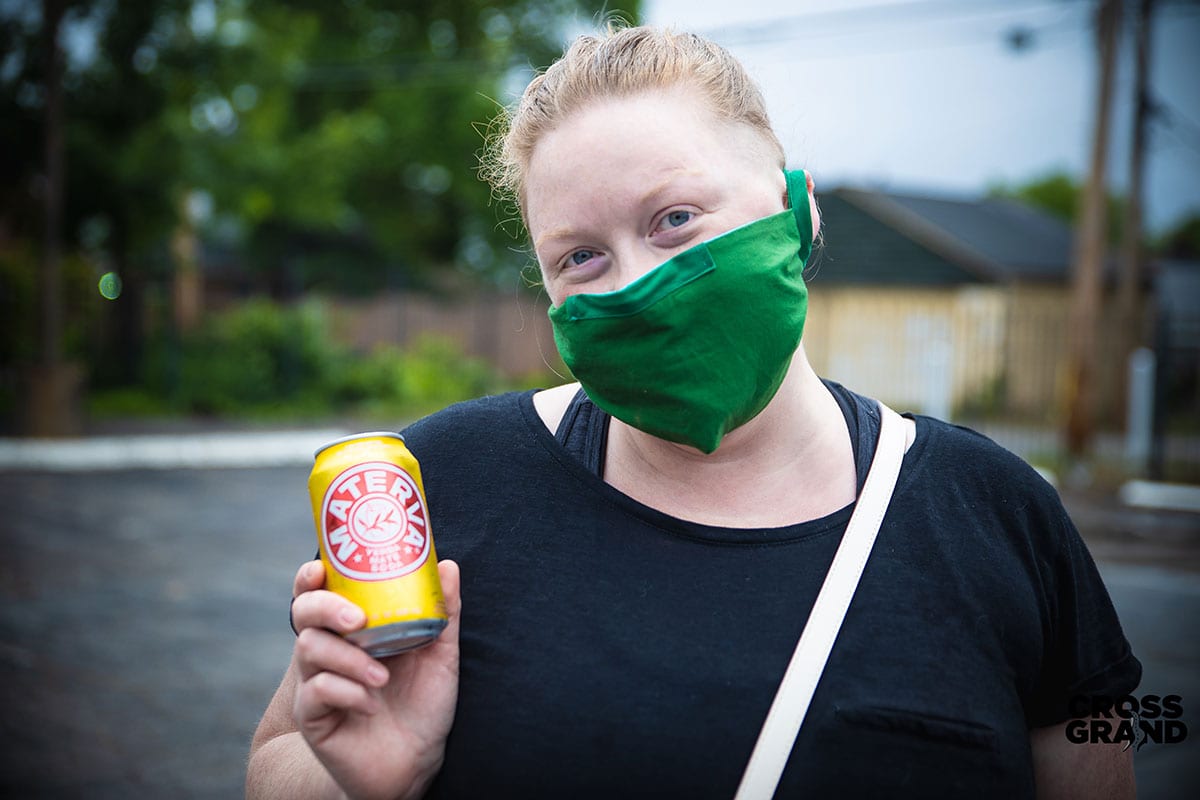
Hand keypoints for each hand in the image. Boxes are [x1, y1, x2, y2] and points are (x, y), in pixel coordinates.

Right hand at [289, 559, 460, 799]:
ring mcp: (316, 682)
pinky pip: (315, 692)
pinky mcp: (313, 717)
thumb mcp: (440, 654)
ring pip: (308, 650)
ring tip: (381, 675)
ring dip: (348, 657)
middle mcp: (329, 650)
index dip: (310, 576)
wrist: (417, 760)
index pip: (318, 592)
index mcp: (352, 629)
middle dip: (326, 608)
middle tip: (358, 620)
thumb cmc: (423, 702)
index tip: (322, 568)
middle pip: (304, 612)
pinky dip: (347, 692)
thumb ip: (443, 612)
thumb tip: (447, 566)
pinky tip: (371, 704)